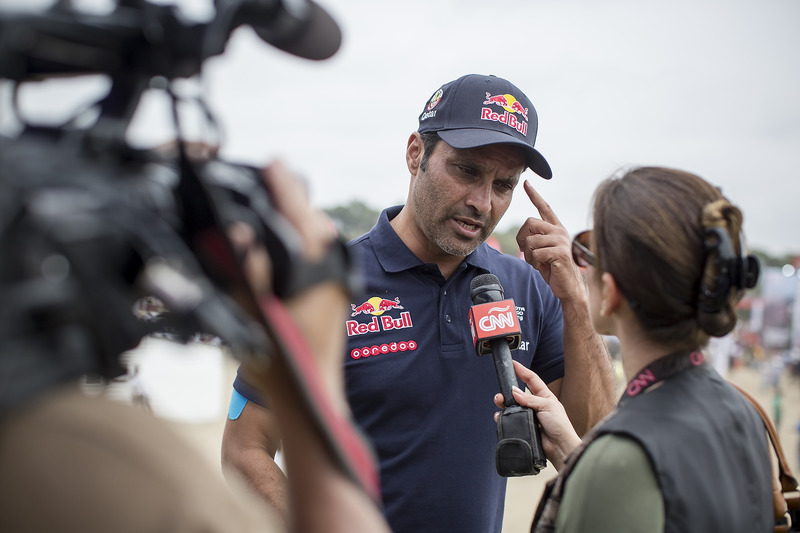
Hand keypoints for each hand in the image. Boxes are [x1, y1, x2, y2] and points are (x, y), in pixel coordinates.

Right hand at [231, 160, 347, 410]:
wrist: (312, 397)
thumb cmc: (284, 364)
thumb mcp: (254, 316)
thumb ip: (245, 272)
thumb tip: (238, 232)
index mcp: (316, 267)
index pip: (297, 213)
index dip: (282, 186)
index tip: (273, 162)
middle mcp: (333, 268)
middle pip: (310, 219)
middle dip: (289, 198)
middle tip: (269, 177)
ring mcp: (337, 279)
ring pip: (317, 236)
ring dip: (296, 218)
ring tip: (273, 203)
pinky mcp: (335, 291)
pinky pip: (319, 252)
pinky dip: (301, 239)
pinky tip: (284, 242)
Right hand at [494, 361, 582, 469]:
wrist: (559, 447)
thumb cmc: (560, 426)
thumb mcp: (547, 406)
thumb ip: (530, 399)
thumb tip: (514, 391)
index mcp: (544, 396)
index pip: (531, 379)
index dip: (522, 371)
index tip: (513, 364)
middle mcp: (535, 405)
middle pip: (518, 393)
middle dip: (507, 391)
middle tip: (501, 393)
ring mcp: (529, 416)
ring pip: (512, 406)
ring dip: (504, 404)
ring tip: (500, 403)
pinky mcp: (524, 427)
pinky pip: (510, 420)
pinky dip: (503, 418)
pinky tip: (501, 417)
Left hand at [515, 180, 585, 301]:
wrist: (567, 286)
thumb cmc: (553, 268)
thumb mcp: (542, 250)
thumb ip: (535, 239)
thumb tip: (523, 236)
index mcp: (556, 228)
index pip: (544, 207)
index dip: (534, 195)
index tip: (526, 183)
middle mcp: (559, 230)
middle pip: (529, 222)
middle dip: (522, 239)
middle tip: (527, 252)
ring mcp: (561, 240)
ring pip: (530, 241)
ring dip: (529, 256)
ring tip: (539, 262)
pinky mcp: (560, 252)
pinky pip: (535, 254)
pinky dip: (534, 263)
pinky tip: (544, 267)